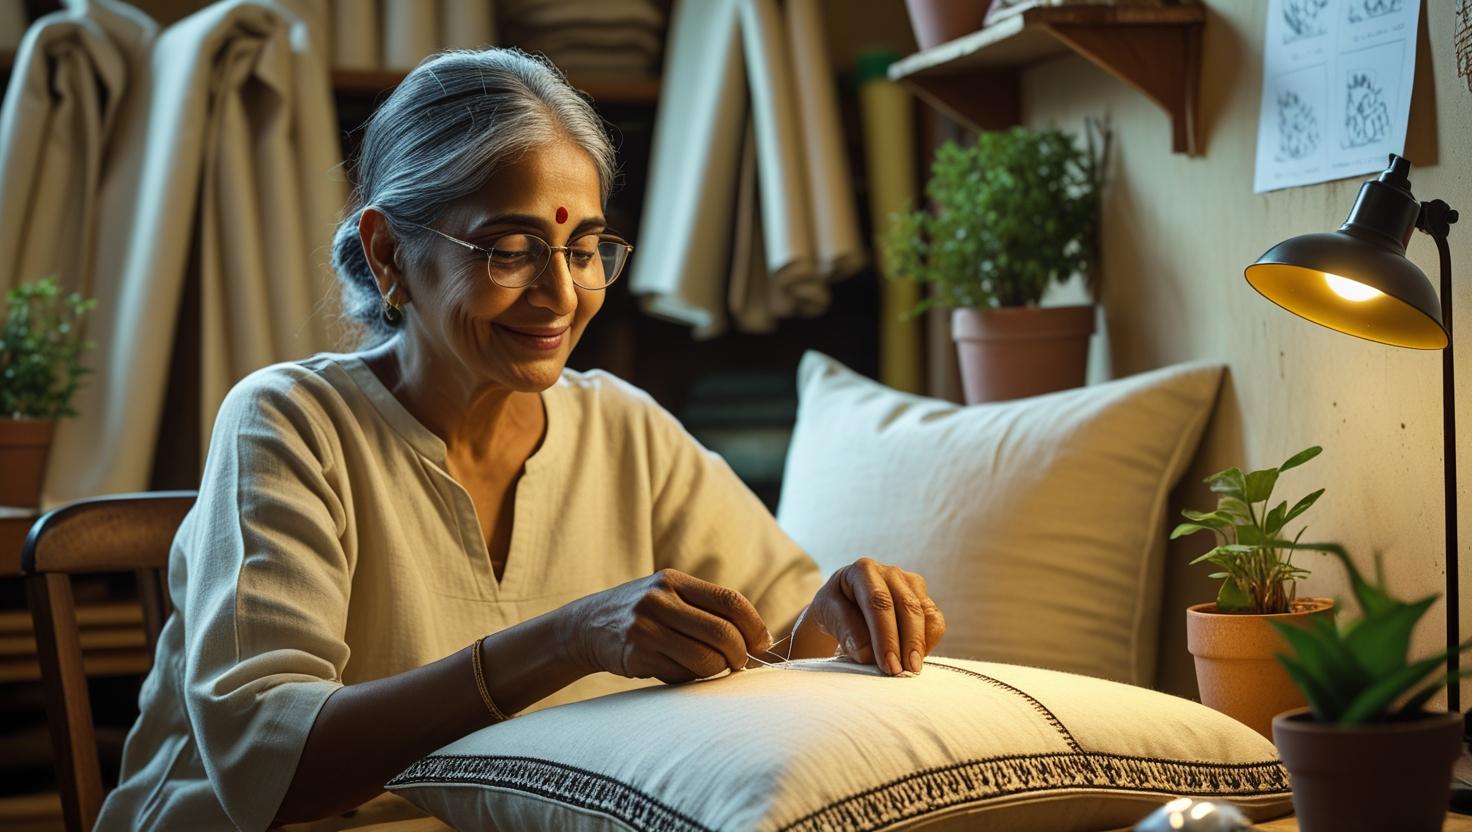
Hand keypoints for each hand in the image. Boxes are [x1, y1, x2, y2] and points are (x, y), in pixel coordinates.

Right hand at [561, 569, 771, 683]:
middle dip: (740, 656)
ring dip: (718, 671)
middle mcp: (660, 599)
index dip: (754, 625)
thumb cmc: (643, 614)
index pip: (730, 600)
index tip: (762, 644)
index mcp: (674, 580)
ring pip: (705, 659)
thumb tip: (759, 639)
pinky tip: (682, 672)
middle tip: (739, 665)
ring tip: (714, 670)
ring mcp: (646, 627)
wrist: (587, 626)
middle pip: (722, 633)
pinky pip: (681, 674)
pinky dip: (691, 679)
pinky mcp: (637, 654)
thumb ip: (705, 608)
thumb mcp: (668, 595)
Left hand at [806, 557, 944, 674]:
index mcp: (863, 570)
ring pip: (925, 613)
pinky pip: (935, 620)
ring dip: (920, 644)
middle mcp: (891, 572)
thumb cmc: (834, 608)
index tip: (887, 665)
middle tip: (902, 672)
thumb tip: (868, 654)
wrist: (844, 604)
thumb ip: (845, 630)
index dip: (885, 635)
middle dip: (907, 643)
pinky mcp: (923, 597)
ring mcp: (910, 583)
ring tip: (911, 669)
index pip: (878, 602)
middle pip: (907, 606)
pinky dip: (929, 641)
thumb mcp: (827, 614)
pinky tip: (916, 657)